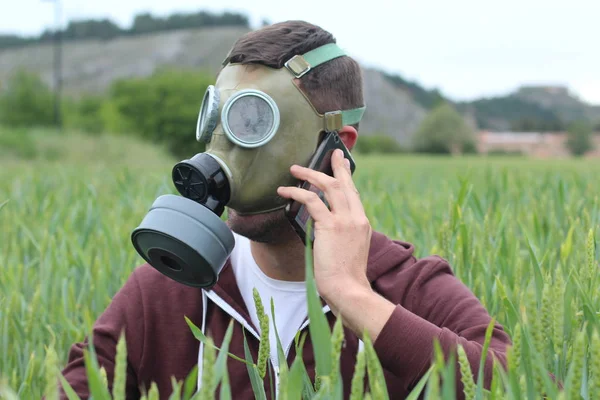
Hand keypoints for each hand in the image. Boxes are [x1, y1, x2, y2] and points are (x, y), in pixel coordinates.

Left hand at [276, 148, 371, 310]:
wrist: (349, 289)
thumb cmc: (345, 277)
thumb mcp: (348, 250)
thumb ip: (339, 235)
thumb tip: (320, 225)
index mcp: (362, 223)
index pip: (353, 194)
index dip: (347, 177)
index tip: (343, 164)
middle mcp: (356, 218)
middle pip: (344, 184)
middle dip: (335, 166)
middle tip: (330, 153)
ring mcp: (345, 220)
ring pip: (328, 186)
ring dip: (310, 174)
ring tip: (295, 169)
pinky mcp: (330, 226)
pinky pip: (311, 200)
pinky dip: (296, 192)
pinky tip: (284, 190)